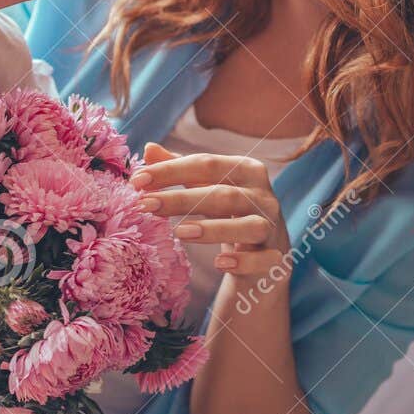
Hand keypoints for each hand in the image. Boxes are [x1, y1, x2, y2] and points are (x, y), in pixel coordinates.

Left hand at [133, 142, 291, 279]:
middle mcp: (263, 195)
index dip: (171, 170)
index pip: (206, 165)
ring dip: (214, 229)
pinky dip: (243, 261)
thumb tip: (148, 149)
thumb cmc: (230, 213)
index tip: (137, 180)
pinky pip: (263, 259)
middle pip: (222, 194)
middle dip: (181, 199)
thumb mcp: (207, 188)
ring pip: (248, 225)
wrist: (265, 254)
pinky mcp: (276, 257)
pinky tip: (220, 264)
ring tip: (179, 233)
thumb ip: (180, 170)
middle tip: (145, 205)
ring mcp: (272, 227)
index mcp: (247, 170)